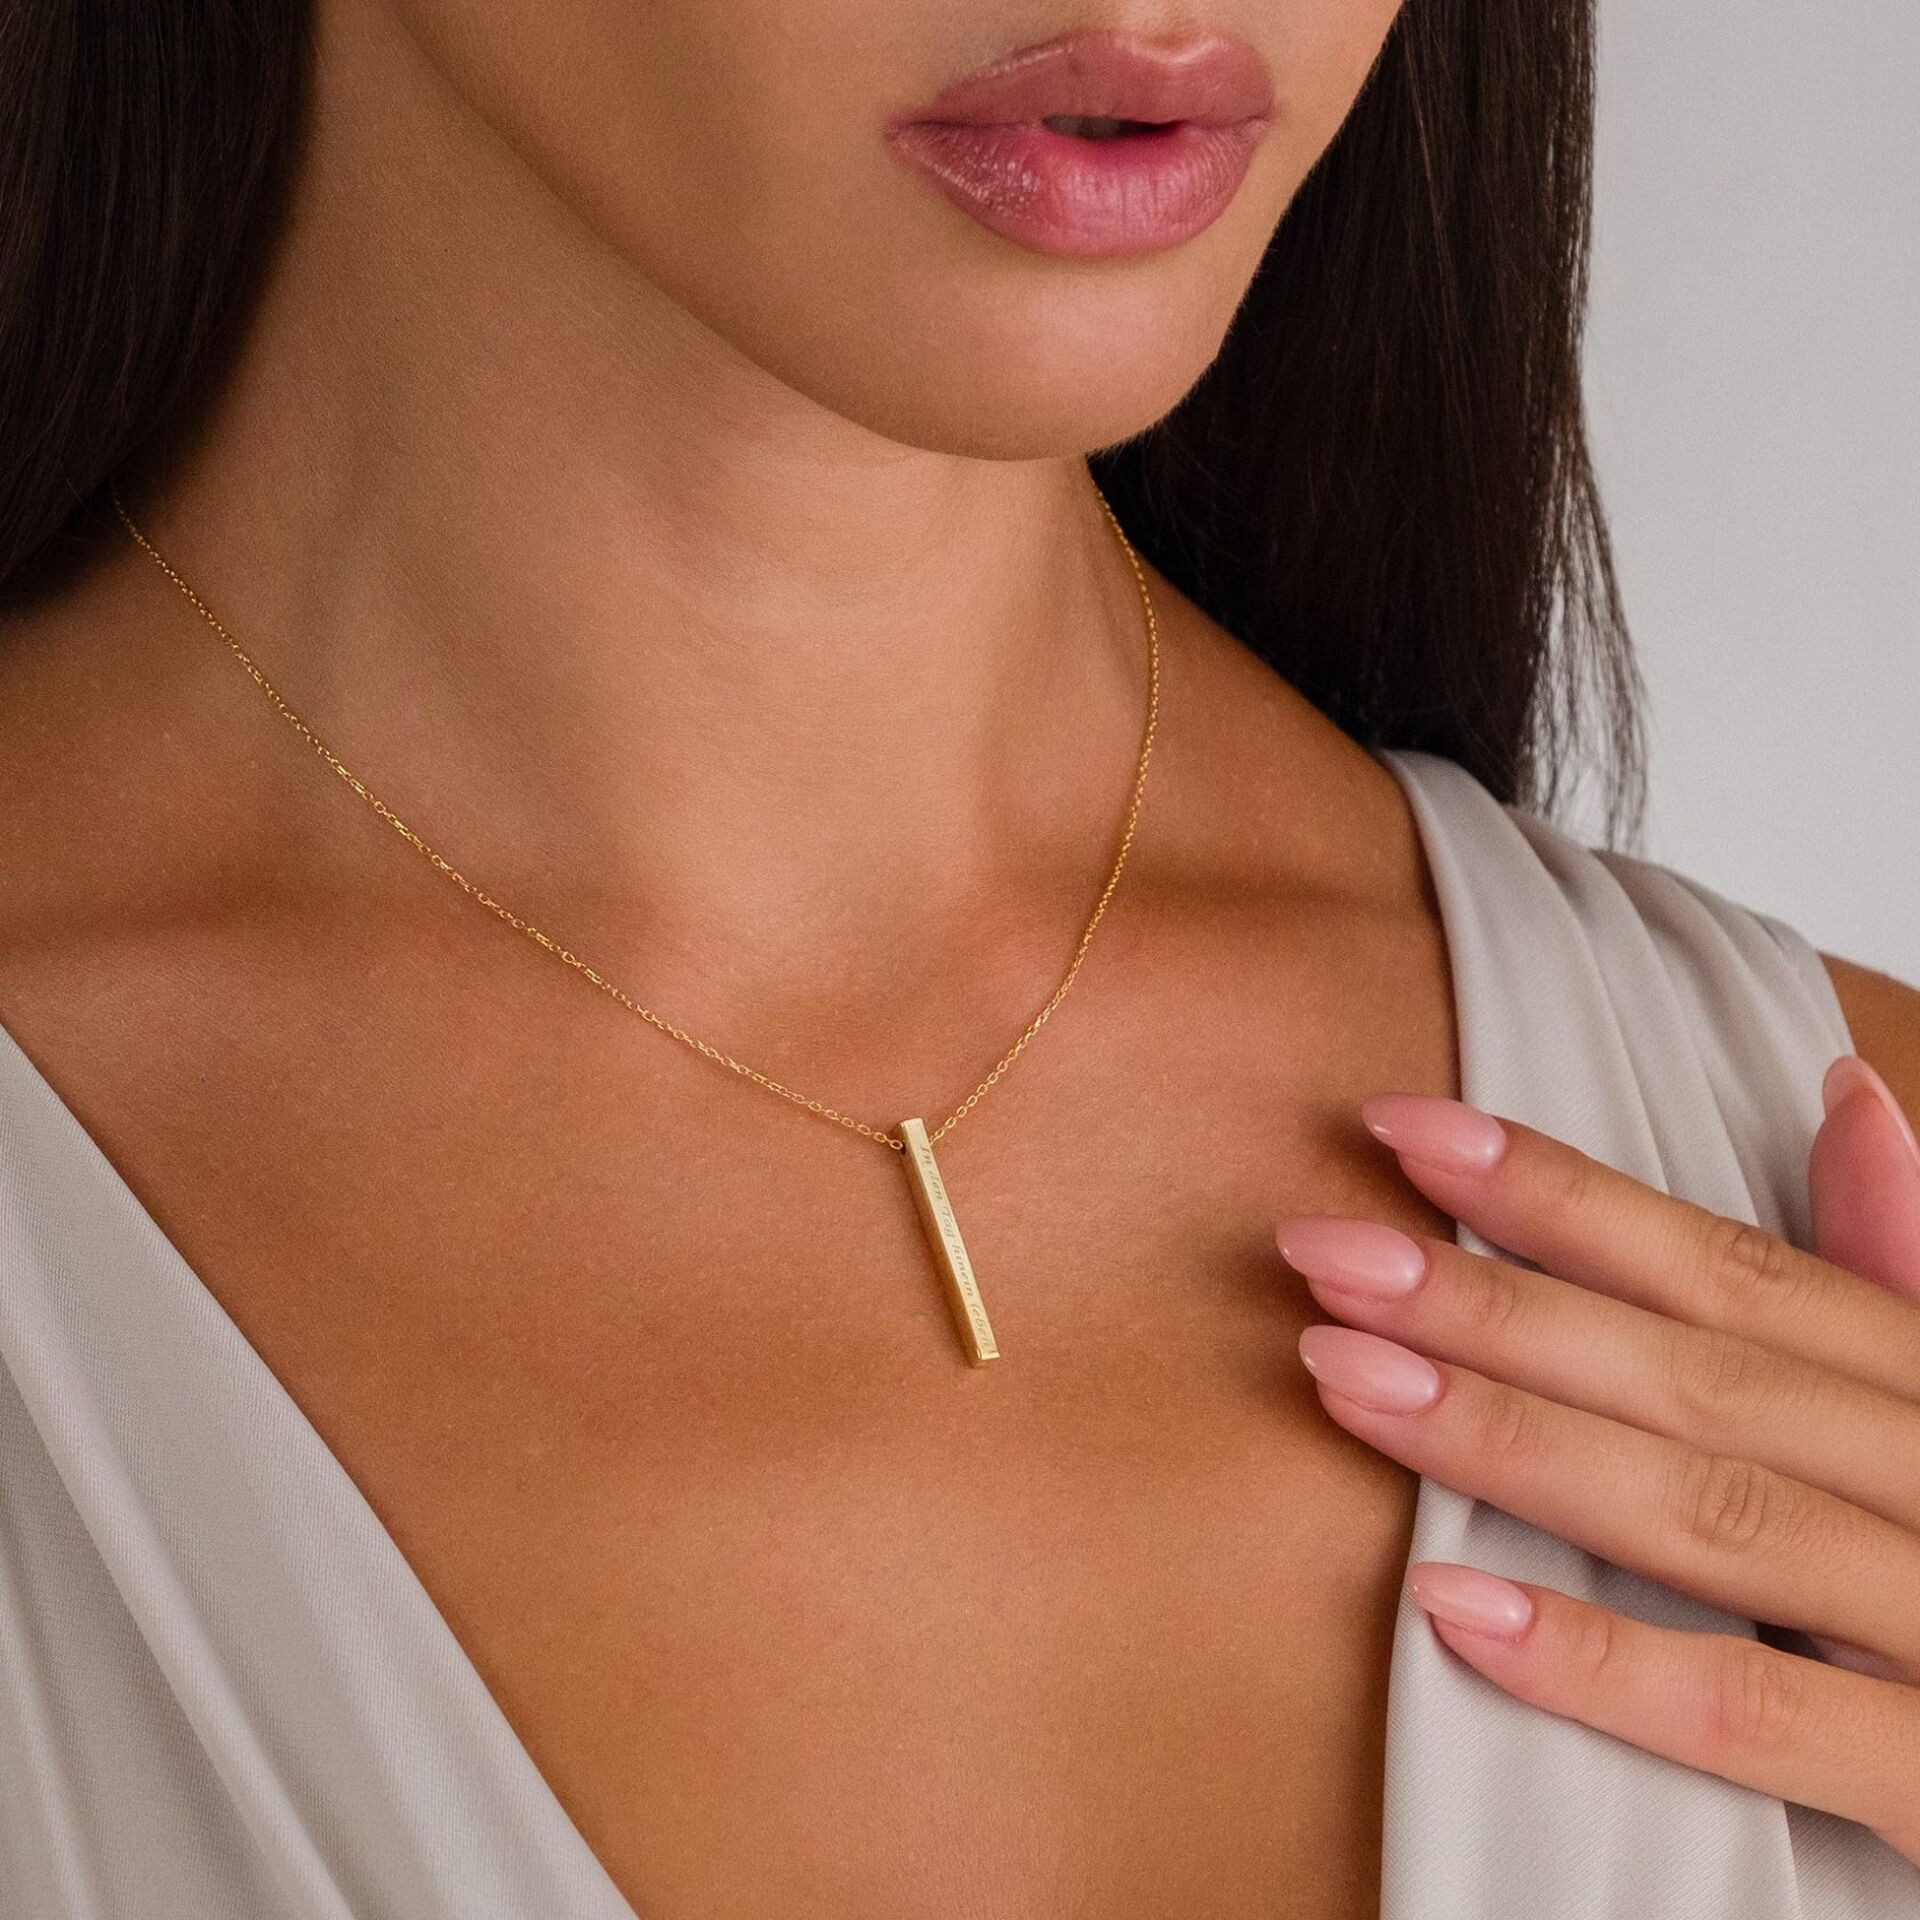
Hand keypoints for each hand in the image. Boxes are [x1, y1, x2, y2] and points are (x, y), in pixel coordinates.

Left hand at [1276, 1055, 1919, 1864]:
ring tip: (1342, 1376)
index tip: (1400, 1129)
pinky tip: (1453, 1602)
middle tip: (1320, 1253)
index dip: (1560, 1192)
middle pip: (1693, 1378)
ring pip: (1709, 1515)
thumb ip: (1895, 1269)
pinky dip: (1607, 1661)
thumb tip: (1847, 1091)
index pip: (1732, 1270)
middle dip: (1493, 1305)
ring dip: (1512, 1440)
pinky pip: (1757, 1715)